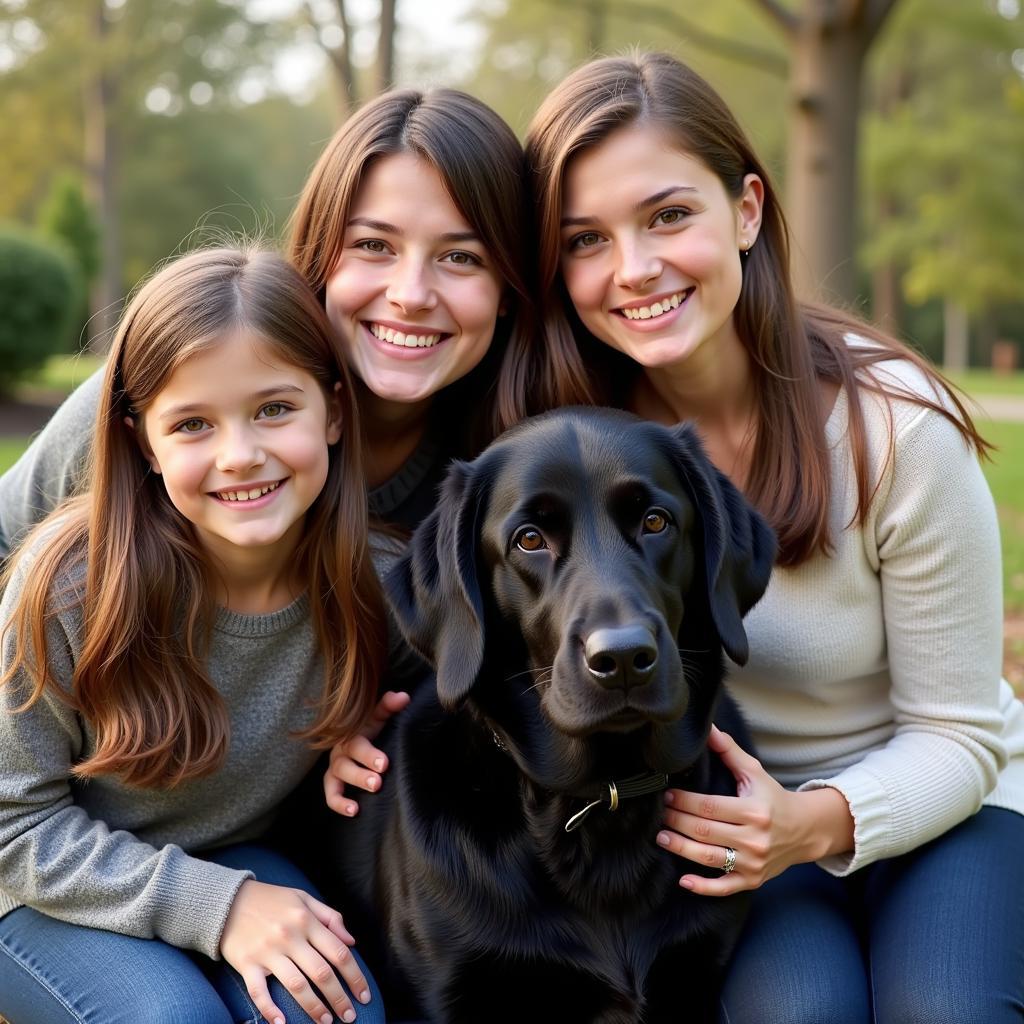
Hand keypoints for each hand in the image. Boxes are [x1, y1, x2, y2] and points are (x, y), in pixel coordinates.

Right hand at [220, 879, 370, 1023]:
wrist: (227, 900)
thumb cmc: (271, 900)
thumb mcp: (303, 898)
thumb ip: (330, 917)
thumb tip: (351, 942)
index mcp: (306, 919)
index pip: (338, 952)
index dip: (355, 976)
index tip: (363, 994)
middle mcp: (290, 936)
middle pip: (321, 973)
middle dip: (339, 998)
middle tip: (350, 1016)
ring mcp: (267, 952)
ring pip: (296, 985)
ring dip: (314, 1007)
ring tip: (326, 1021)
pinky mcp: (247, 964)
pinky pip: (259, 992)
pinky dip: (269, 1010)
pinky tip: (281, 1023)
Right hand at [324, 690, 410, 815]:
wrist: (361, 738)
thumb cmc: (373, 727)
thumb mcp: (380, 716)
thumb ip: (389, 706)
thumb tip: (403, 697)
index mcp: (352, 733)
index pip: (357, 743)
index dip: (369, 754)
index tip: (384, 764)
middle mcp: (341, 750)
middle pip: (345, 763)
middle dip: (360, 775)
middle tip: (377, 783)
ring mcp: (335, 767)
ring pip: (336, 778)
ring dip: (349, 789)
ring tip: (359, 805)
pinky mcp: (333, 782)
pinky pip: (331, 794)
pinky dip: (339, 803)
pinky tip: (353, 811)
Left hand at [655, 726, 853, 895]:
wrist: (806, 830)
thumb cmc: (774, 798)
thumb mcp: (755, 772)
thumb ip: (729, 751)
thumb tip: (708, 728)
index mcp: (754, 811)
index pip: (709, 806)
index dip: (684, 801)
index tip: (667, 794)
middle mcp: (754, 839)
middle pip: (705, 831)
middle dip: (677, 822)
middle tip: (659, 814)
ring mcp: (753, 863)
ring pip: (709, 858)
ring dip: (681, 848)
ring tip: (661, 837)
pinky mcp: (752, 881)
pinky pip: (724, 887)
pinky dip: (703, 887)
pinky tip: (684, 881)